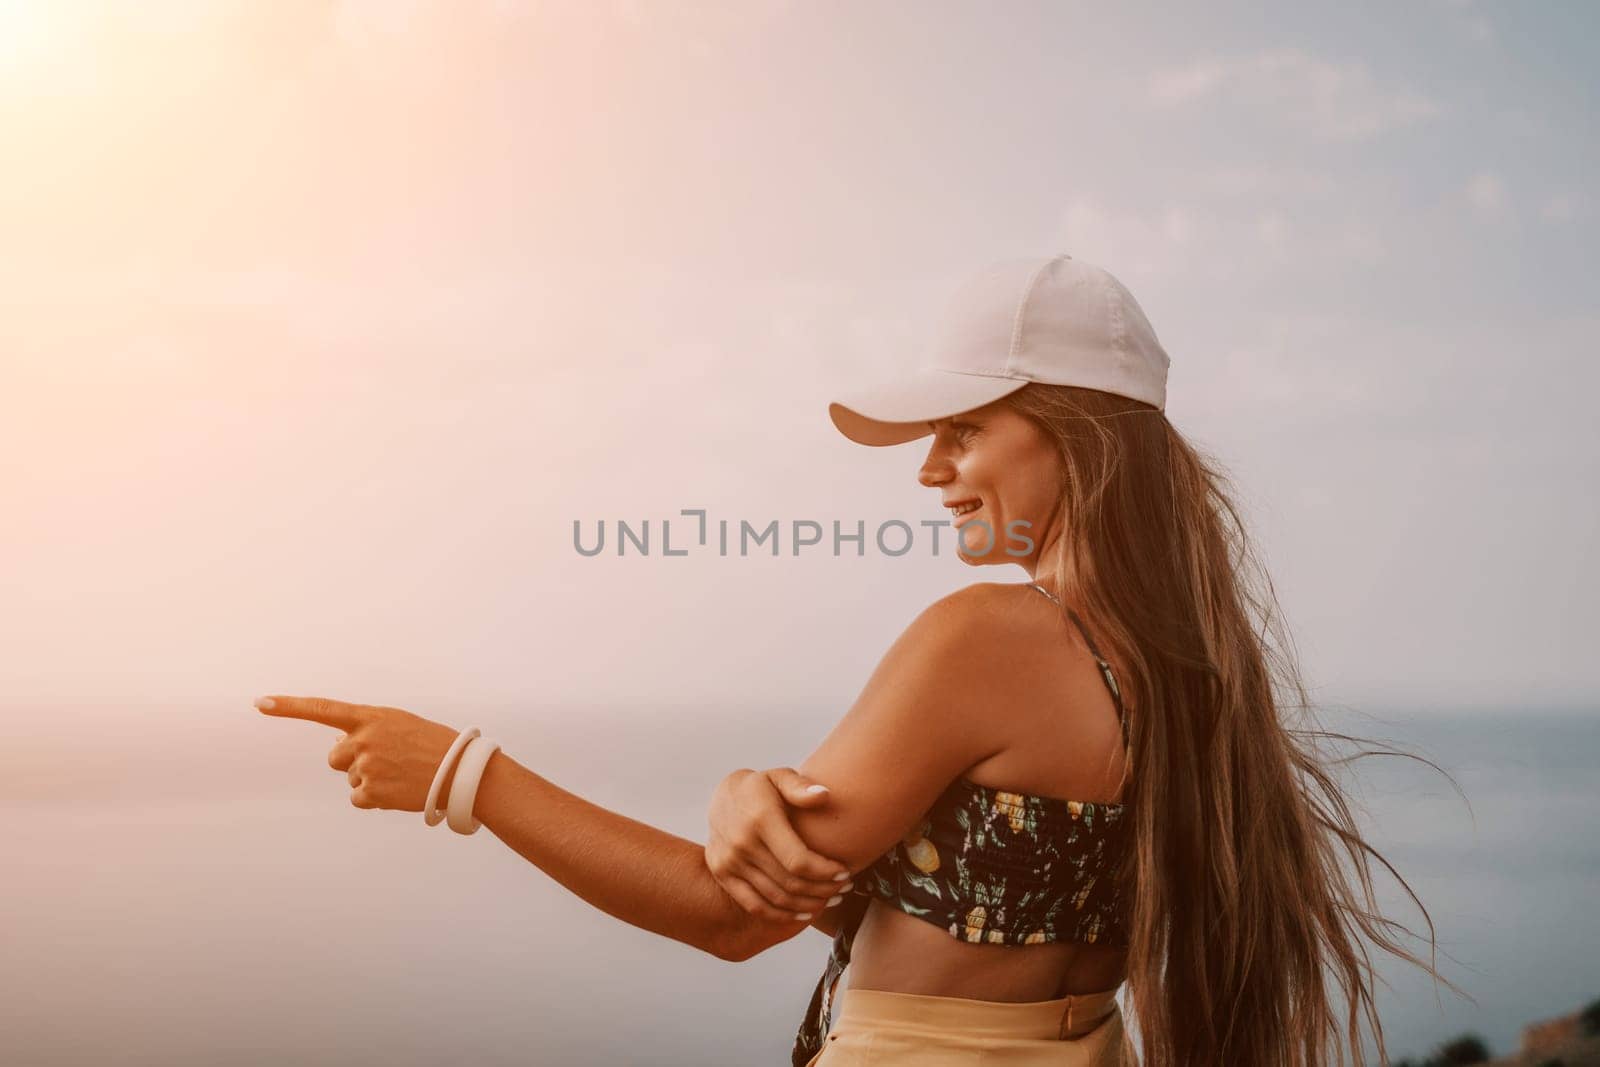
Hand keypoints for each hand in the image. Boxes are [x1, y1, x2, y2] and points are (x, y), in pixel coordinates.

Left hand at [254, 694, 464, 812]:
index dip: (289, 707)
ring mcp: (365, 767)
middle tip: (386, 761)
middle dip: (352, 761)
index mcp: (371, 717)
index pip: (322, 709)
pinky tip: (397, 790)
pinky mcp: (370, 792)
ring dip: (370, 779)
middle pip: (336, 756)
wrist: (459, 771)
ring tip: (401, 774)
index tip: (260, 702)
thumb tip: (336, 746)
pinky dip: (374, 798)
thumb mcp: (399, 725)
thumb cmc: (432, 744)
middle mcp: (363, 740)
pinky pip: (358, 798)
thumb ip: (367, 730)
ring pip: (351, 778)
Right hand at [705, 766, 854, 921]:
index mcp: (760, 819)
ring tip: (831, 900)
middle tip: (845, 888)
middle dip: (823, 889)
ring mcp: (729, 862)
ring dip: (808, 905)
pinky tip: (805, 912)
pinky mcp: (722, 874)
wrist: (721, 796)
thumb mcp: (779, 776)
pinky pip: (755, 906)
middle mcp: (741, 844)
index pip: (798, 860)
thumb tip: (824, 795)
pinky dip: (783, 915)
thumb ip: (800, 786)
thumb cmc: (761, 786)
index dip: (825, 872)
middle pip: (790, 883)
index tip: (846, 872)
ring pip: (776, 898)